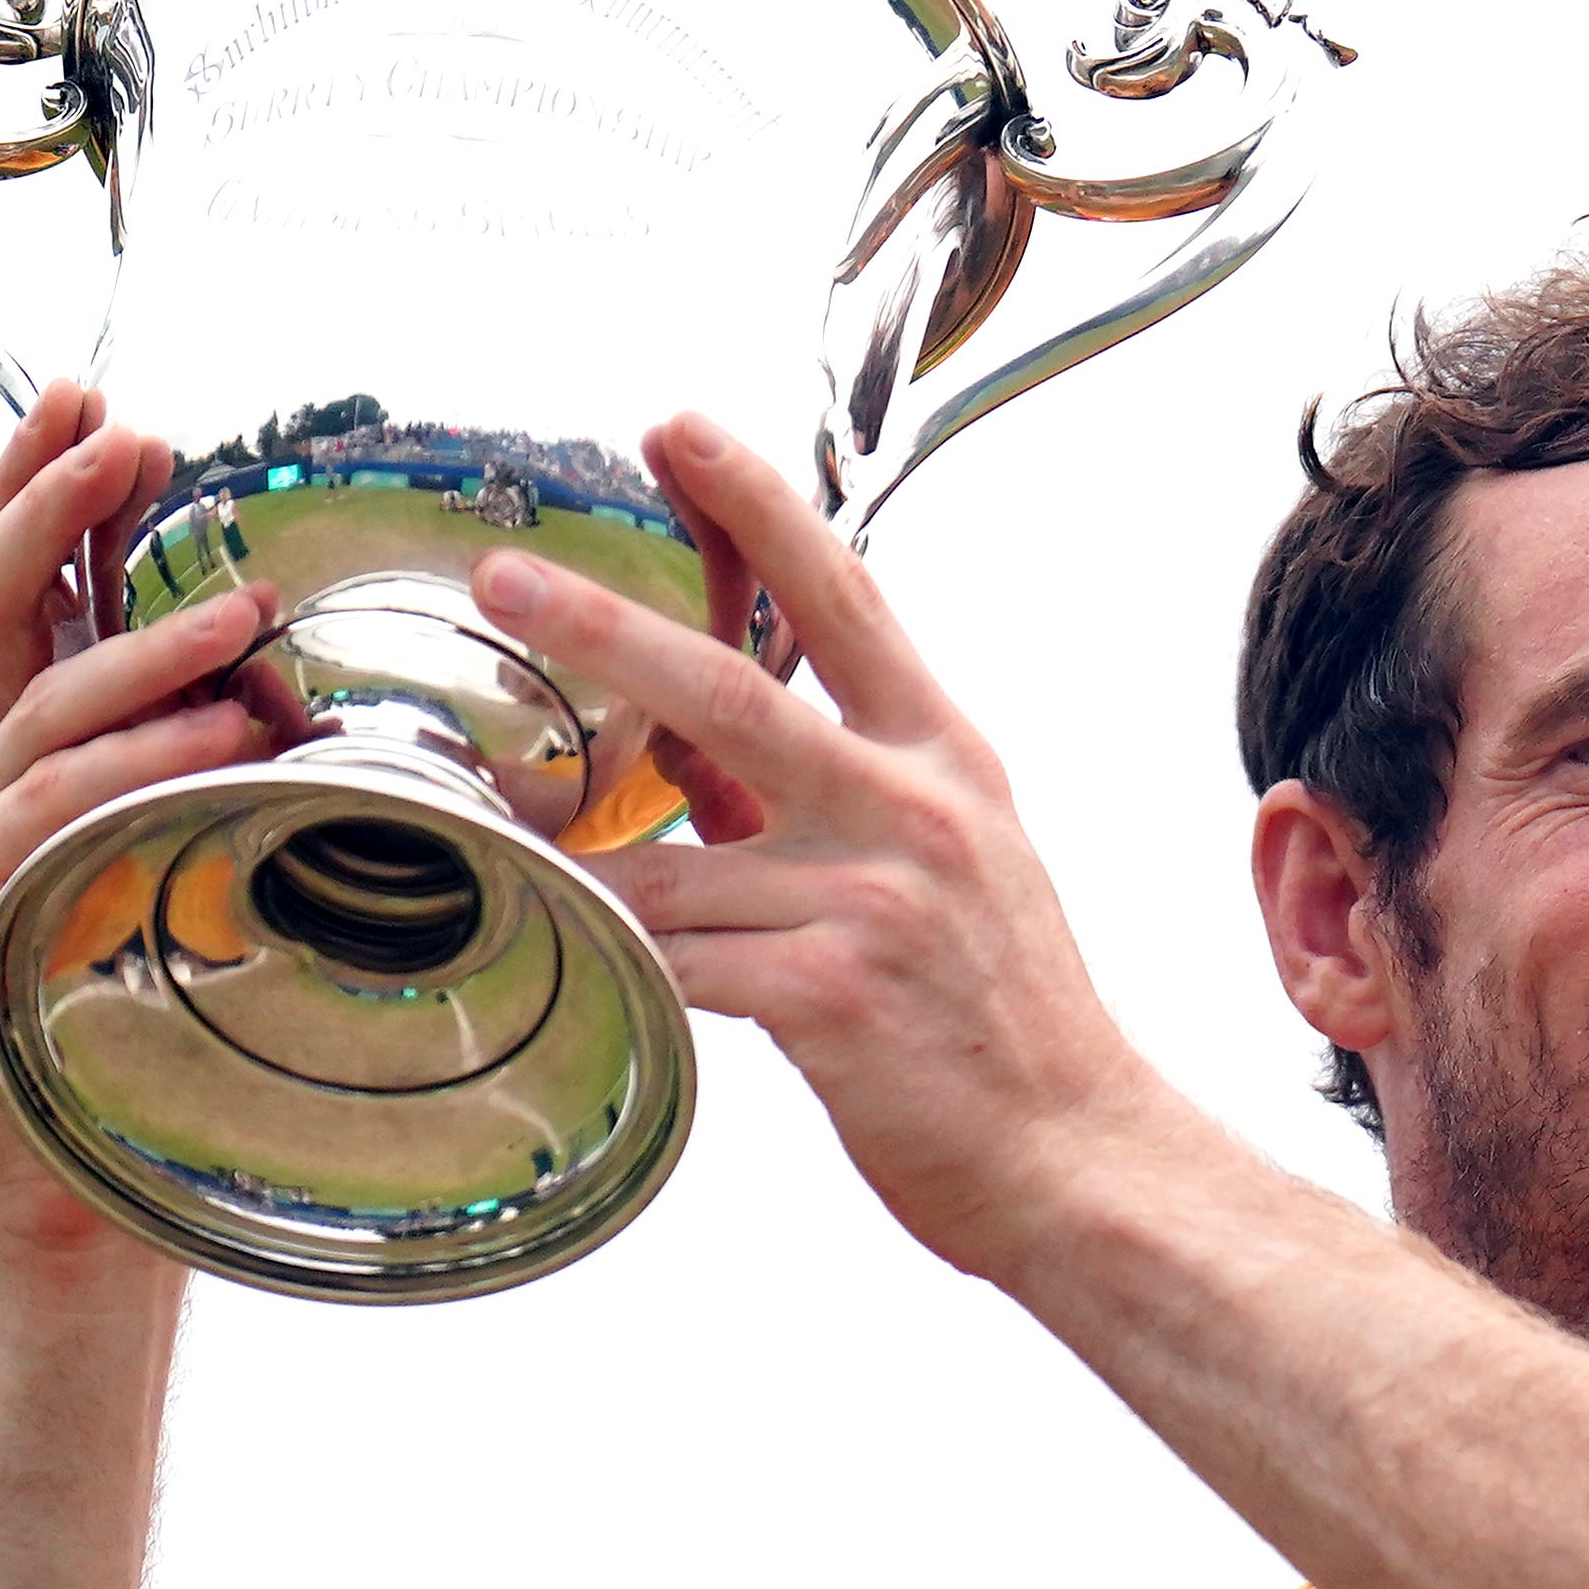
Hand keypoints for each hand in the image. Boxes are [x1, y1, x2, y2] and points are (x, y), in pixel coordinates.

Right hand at [0, 383, 275, 1282]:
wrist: (83, 1212)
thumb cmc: (179, 1051)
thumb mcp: (225, 884)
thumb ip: (251, 788)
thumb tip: (344, 696)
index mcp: (43, 768)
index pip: (27, 596)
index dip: (45, 490)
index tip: (100, 399)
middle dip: (48, 504)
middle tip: (121, 428)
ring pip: (30, 707)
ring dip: (141, 647)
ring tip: (240, 612)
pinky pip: (46, 816)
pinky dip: (137, 767)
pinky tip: (217, 741)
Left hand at [476, 414, 1179, 1278]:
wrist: (1081, 1158)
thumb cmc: (1009, 1024)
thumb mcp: (948, 870)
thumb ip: (820, 798)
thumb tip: (688, 750)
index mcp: (945, 761)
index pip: (841, 599)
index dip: (757, 507)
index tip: (682, 430)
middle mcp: (911, 812)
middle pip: (728, 692)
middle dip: (603, 626)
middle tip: (507, 576)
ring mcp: (871, 902)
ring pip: (671, 871)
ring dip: (603, 891)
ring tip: (555, 894)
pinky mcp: (829, 996)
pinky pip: (676, 965)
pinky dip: (627, 971)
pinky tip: (602, 977)